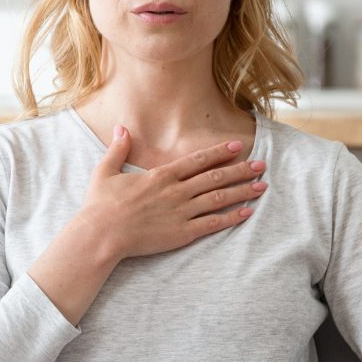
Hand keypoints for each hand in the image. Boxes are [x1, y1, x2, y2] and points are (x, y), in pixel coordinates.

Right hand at [78, 126, 266, 262]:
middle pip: (216, 177)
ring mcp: (181, 213)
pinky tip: (247, 212)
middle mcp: (176, 191)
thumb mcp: (105, 171)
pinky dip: (232, 217)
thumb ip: (118, 149)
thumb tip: (122, 128)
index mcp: (161, 175)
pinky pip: (213, 224)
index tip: (238, 146)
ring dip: (242, 191)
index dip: (220, 152)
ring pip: (219, 198)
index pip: (198, 160)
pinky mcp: (182, 233)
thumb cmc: (100, 205)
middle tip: (262, 165)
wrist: (101, 234)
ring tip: (262, 186)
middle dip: (241, 170)